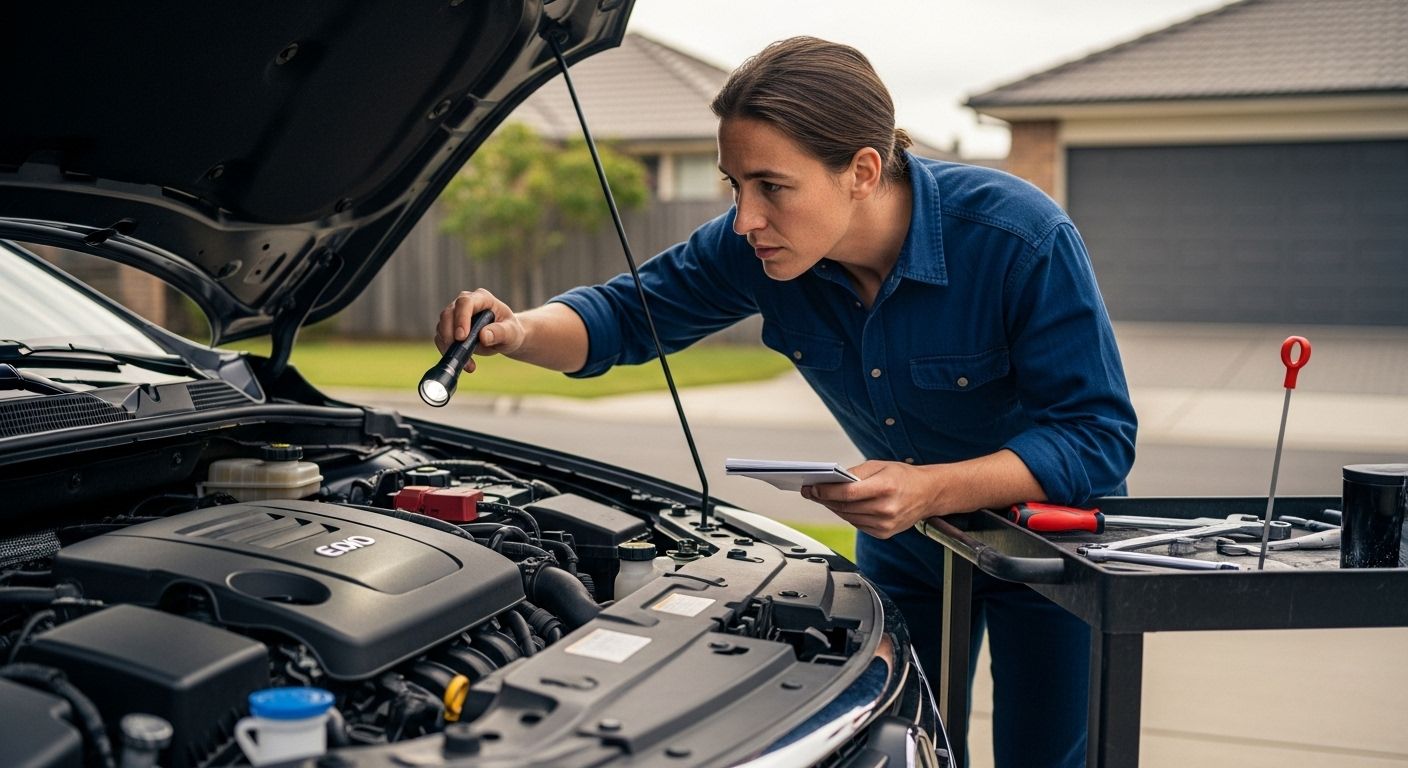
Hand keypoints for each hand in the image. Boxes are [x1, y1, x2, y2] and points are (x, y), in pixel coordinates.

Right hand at [435, 289, 524, 372]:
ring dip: (449, 347)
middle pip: (448, 314)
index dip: (461, 318)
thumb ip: (500, 332)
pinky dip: (449, 353)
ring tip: (468, 363)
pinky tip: (466, 364)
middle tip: (459, 351)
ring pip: (441, 328)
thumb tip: (484, 336)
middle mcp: (464, 304)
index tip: (462, 337)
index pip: (465, 302)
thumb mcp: (511, 333)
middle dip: (449, 334)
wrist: (505, 338)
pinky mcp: (449, 329)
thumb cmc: (510, 331)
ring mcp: (455, 316)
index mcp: (481, 298)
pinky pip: (441, 340)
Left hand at [801, 451, 1045, 538]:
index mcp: (886, 489)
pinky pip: (857, 524)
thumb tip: (830, 480)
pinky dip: (846, 514)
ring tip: (820, 496)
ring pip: (847, 517)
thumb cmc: (905, 476)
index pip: (847, 493)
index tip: (810, 486)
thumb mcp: (880, 465)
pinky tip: (840, 505)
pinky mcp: (884, 533)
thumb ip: (855, 473)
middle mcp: (886, 509)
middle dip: (823, 497)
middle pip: (844, 506)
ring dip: (832, 507)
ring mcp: (885, 524)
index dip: (825, 491)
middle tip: (809, 489)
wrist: (930, 494)